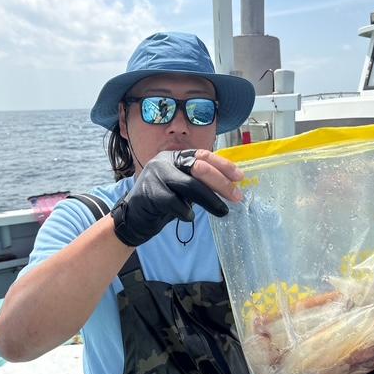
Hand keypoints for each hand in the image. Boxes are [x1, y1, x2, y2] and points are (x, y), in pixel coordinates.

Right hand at [111, 149, 243, 246]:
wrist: (134, 218)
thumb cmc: (163, 202)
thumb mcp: (182, 187)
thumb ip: (199, 182)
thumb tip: (230, 185)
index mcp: (174, 156)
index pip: (203, 155)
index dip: (223, 165)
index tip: (239, 177)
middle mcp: (164, 161)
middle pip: (200, 168)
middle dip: (221, 183)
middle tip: (236, 197)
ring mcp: (156, 176)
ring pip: (190, 186)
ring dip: (210, 200)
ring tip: (223, 211)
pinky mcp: (151, 194)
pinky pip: (176, 203)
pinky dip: (187, 212)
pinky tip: (189, 216)